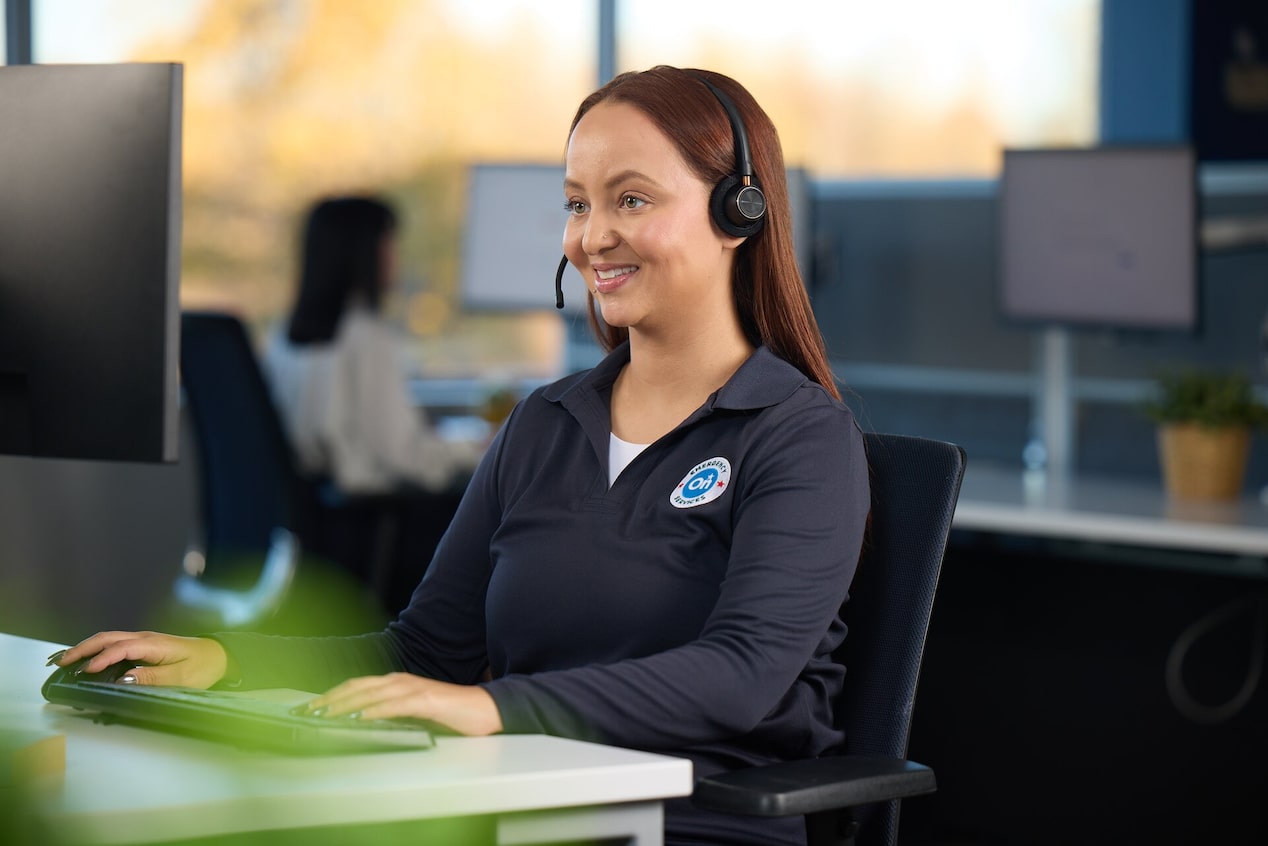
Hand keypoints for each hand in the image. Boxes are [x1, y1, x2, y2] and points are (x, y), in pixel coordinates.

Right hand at [51, 631, 228, 689]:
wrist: (217, 655)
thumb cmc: (202, 666)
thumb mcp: (183, 677)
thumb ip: (154, 678)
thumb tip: (125, 678)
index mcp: (155, 644)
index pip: (123, 648)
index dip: (103, 659)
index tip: (86, 671)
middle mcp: (145, 638)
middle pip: (109, 638)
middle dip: (83, 649)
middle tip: (60, 663)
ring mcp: (143, 640)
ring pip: (108, 639)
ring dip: (85, 647)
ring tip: (63, 660)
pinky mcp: (142, 645)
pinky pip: (114, 643)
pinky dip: (95, 649)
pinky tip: (84, 658)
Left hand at [301, 673, 502, 736]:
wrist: (486, 709)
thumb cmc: (452, 714)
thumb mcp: (413, 714)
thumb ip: (390, 714)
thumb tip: (362, 725)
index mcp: (397, 683)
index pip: (357, 687)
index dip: (332, 696)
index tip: (312, 707)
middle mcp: (401, 681)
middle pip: (357, 687)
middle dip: (330, 699)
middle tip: (308, 711)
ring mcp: (414, 688)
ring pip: (372, 694)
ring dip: (345, 705)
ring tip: (325, 715)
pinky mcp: (426, 700)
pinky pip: (395, 705)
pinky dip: (375, 711)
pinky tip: (361, 718)